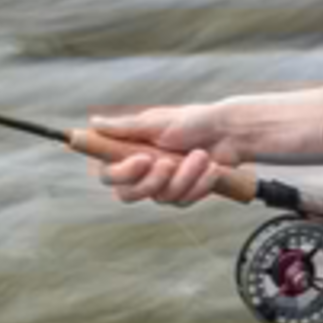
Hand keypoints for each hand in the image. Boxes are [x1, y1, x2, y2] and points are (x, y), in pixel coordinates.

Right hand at [88, 104, 235, 206]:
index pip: (108, 175)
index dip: (122, 173)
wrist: (228, 132)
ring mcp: (162, 185)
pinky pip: (182, 201)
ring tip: (202, 156)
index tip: (143, 160)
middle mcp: (142, 172)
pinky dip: (199, 184)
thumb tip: (94, 124)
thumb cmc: (191, 121)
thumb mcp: (156, 122)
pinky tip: (212, 168)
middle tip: (169, 162)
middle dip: (152, 182)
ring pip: (160, 198)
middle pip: (127, 195)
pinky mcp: (182, 194)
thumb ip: (124, 128)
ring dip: (184, 176)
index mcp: (129, 152)